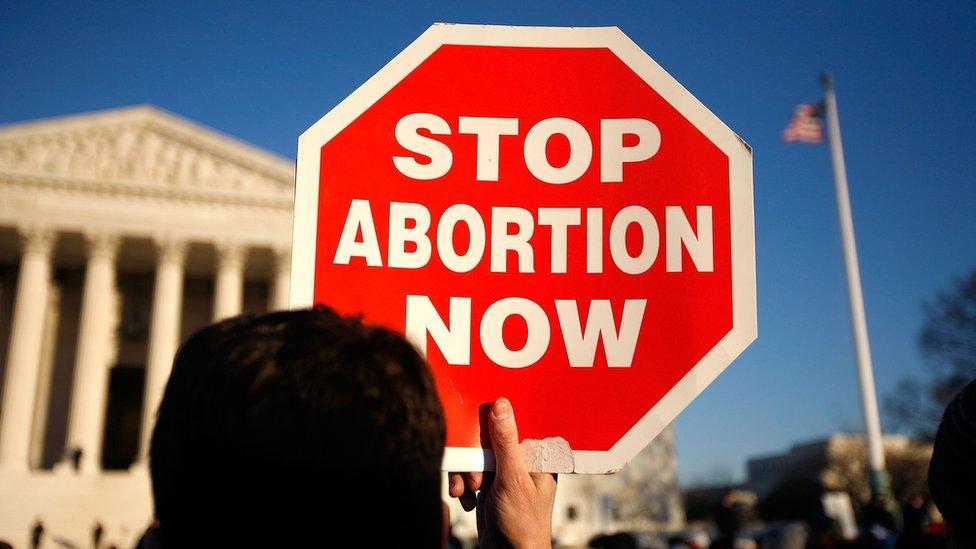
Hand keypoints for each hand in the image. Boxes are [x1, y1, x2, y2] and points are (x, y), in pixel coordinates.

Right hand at [448, 398, 556, 548]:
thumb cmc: (522, 525)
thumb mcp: (512, 480)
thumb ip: (506, 443)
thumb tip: (502, 405)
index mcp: (538, 456)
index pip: (516, 425)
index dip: (495, 422)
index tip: (477, 419)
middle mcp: (521, 462)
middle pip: (489, 441)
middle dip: (474, 459)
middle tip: (475, 479)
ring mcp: (504, 474)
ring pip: (475, 458)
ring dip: (465, 474)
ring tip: (466, 492)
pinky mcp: (488, 486)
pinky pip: (468, 474)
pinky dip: (462, 485)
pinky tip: (466, 500)